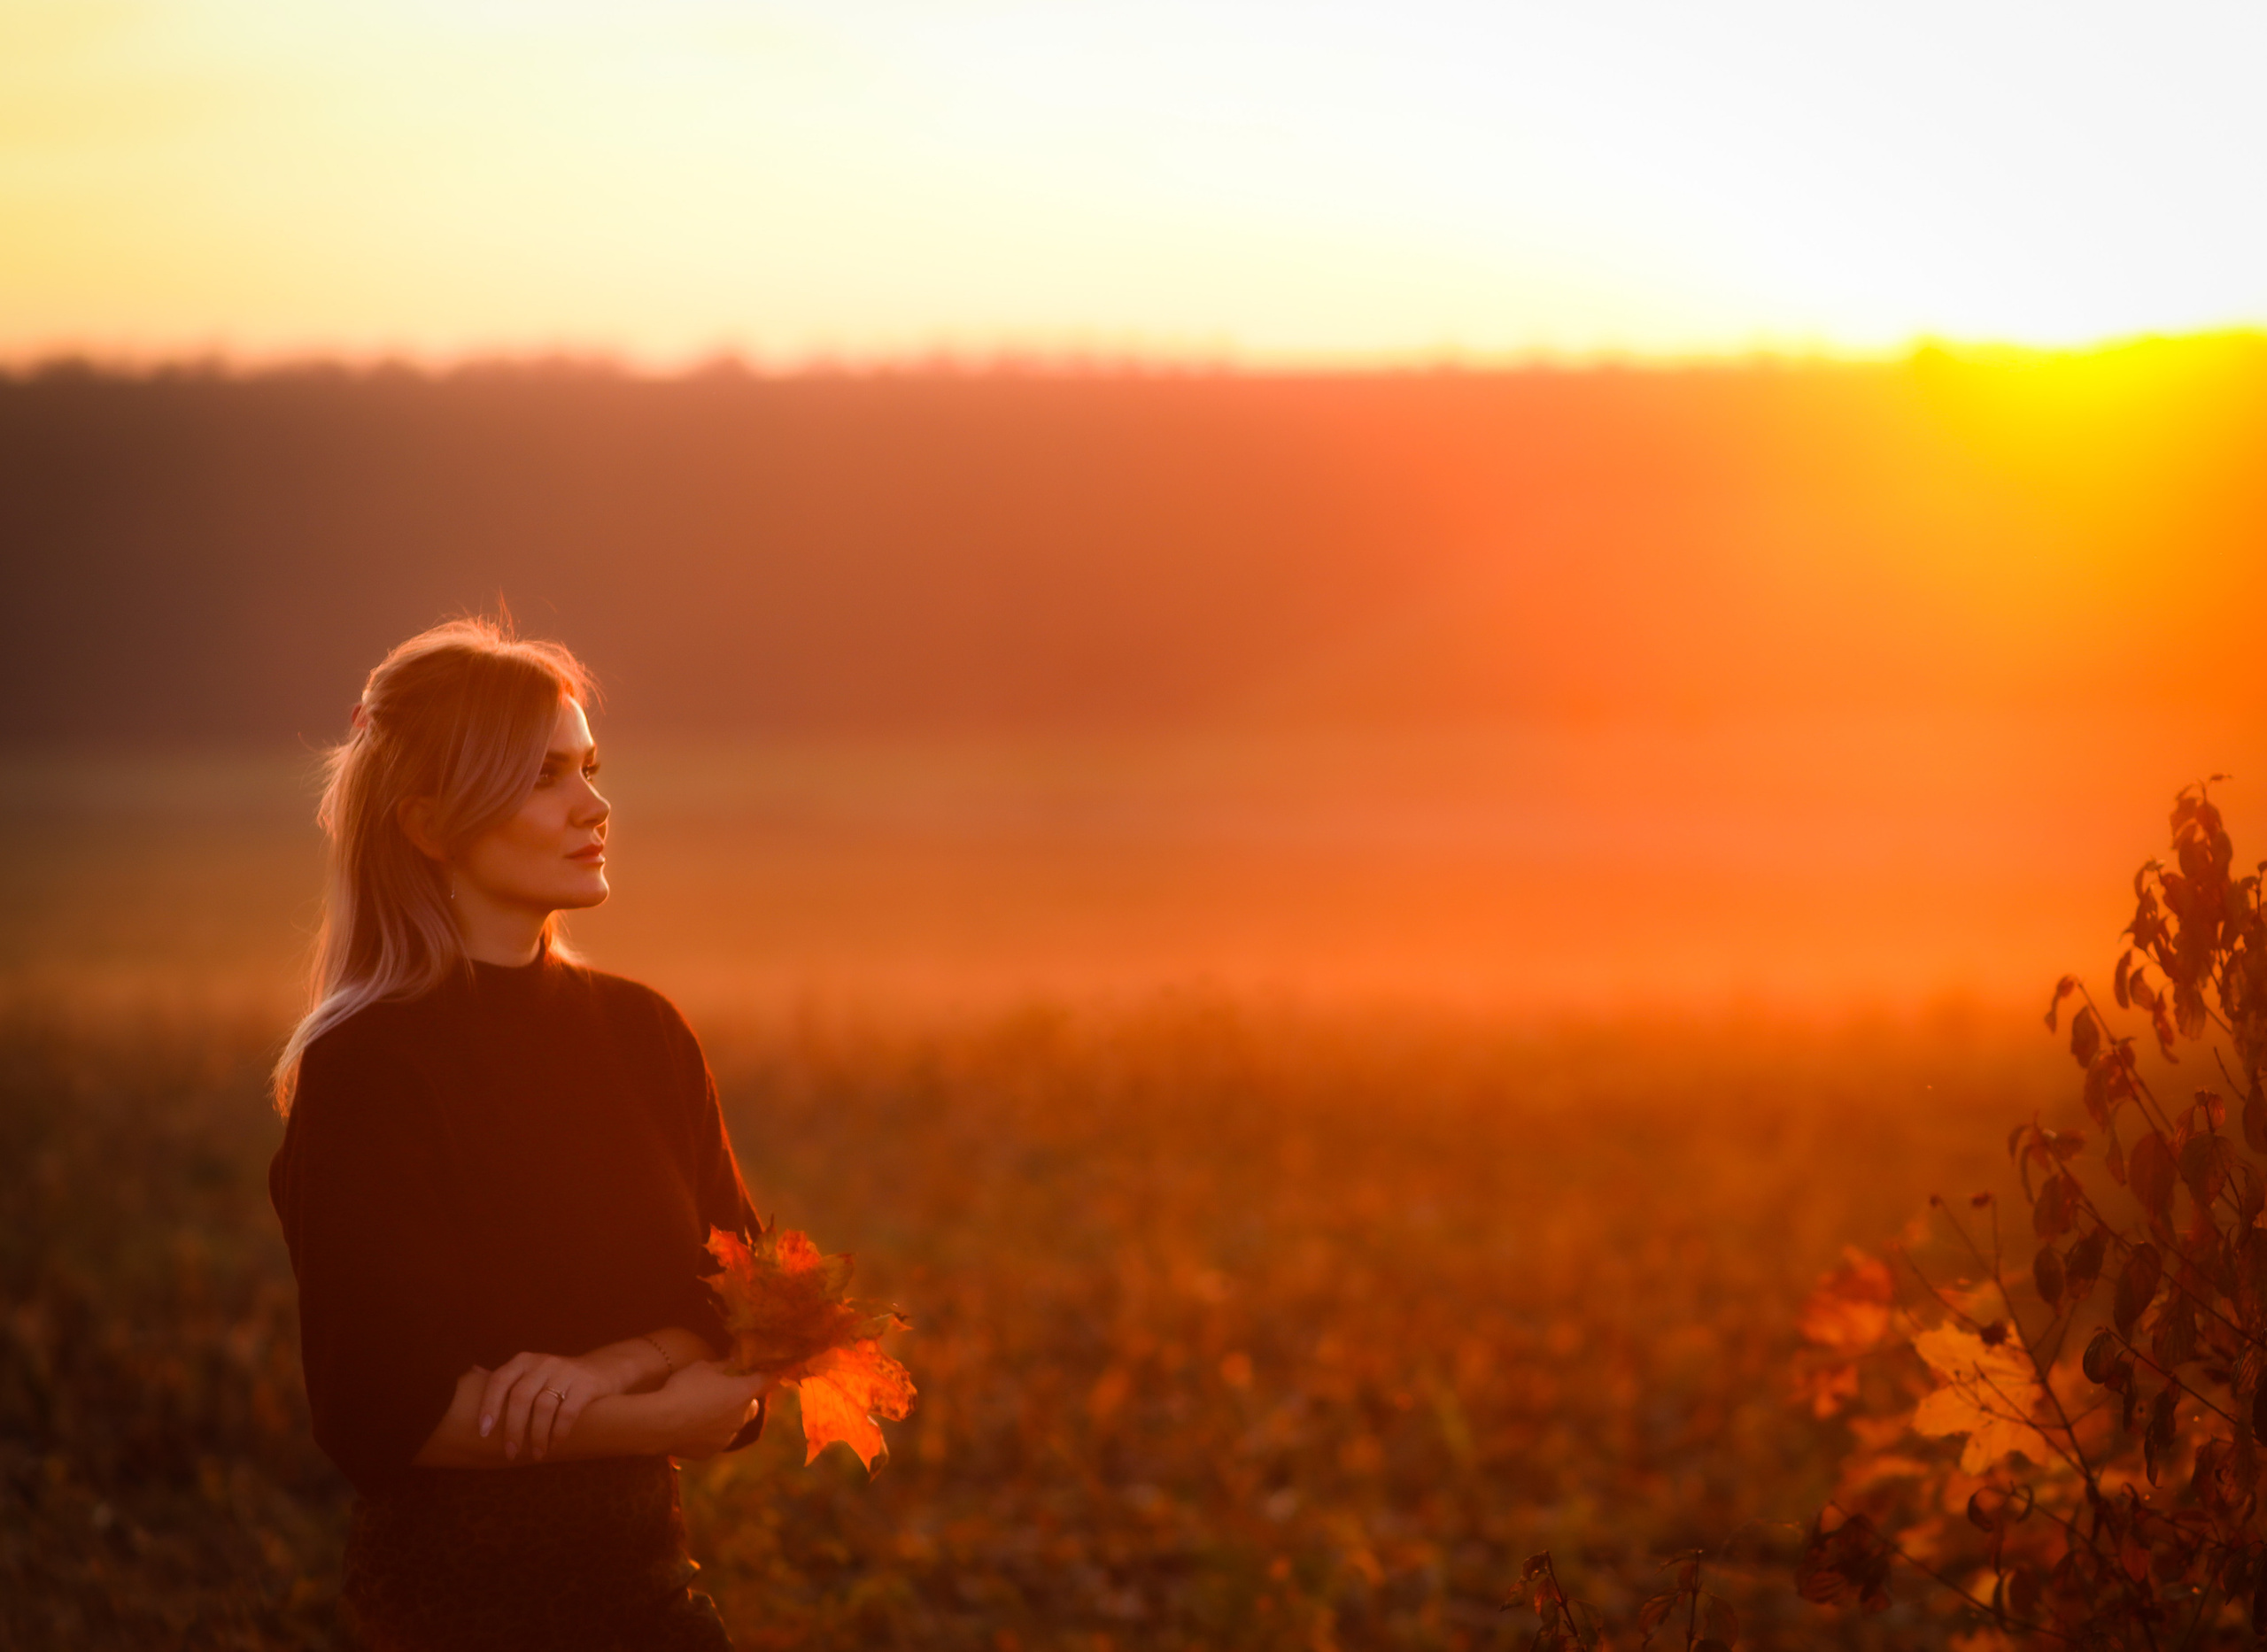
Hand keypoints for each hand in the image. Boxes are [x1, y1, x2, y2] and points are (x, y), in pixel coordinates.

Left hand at [478, 1350, 637, 1462]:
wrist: (605, 1369)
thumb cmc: (559, 1379)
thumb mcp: (534, 1373)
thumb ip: (509, 1379)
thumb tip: (470, 1377)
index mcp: (525, 1361)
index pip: (500, 1380)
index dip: (490, 1405)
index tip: (484, 1431)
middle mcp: (543, 1362)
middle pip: (521, 1397)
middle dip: (513, 1429)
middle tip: (511, 1453)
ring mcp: (566, 1371)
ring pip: (543, 1407)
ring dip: (537, 1436)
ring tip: (536, 1454)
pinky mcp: (586, 1384)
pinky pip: (567, 1412)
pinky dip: (558, 1432)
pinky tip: (554, 1445)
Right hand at [661, 1361, 771, 1458]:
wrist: (660, 1423)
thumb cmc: (684, 1387)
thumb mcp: (702, 1367)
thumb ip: (722, 1365)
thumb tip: (733, 1361)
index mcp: (743, 1393)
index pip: (767, 1381)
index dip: (769, 1375)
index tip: (769, 1371)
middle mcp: (740, 1418)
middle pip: (751, 1407)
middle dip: (744, 1400)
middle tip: (728, 1392)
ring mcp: (726, 1438)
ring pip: (733, 1426)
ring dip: (726, 1418)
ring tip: (705, 1410)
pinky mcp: (710, 1453)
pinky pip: (715, 1440)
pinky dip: (709, 1434)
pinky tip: (693, 1427)